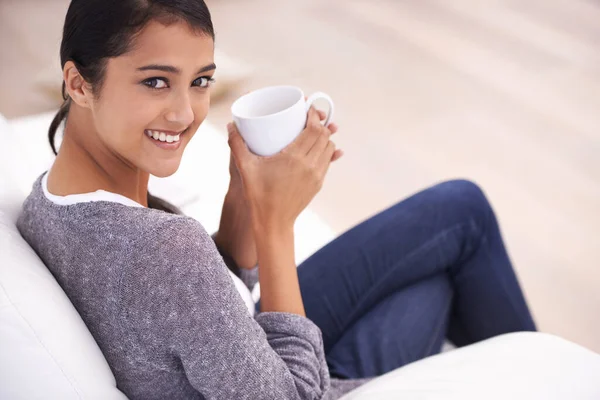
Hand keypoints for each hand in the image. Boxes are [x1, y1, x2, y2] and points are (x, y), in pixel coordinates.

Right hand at [227, 107, 342, 232]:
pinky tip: (321, 146)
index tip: (308, 108)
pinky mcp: (318, 184)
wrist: (273, 222)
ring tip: (314, 130)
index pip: (314, 129)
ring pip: (329, 148)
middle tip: (310, 116)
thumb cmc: (258, 195)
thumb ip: (236, 145)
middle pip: (324, 136)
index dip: (314, 115)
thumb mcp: (245, 168)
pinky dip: (326, 151)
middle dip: (320, 123)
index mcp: (294, 158)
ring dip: (325, 137)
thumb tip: (230, 125)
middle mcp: (309, 165)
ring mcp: (316, 175)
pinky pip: (328, 161)